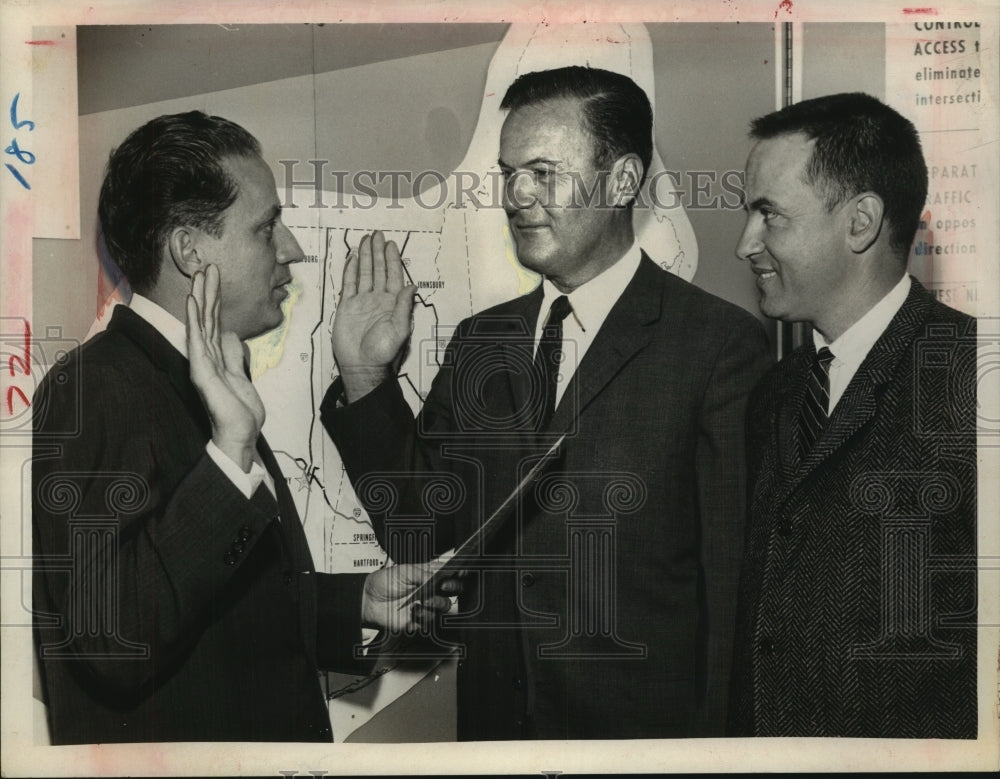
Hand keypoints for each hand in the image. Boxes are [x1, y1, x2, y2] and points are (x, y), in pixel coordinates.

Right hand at [186, 265, 264, 470]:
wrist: (239, 435)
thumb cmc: (239, 412)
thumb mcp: (241, 376)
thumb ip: (234, 355)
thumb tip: (230, 336)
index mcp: (217, 357)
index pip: (215, 322)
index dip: (215, 299)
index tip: (214, 276)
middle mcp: (207, 357)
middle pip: (207, 318)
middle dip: (208, 291)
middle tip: (207, 265)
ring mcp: (203, 363)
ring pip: (202, 324)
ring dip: (201, 297)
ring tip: (200, 275)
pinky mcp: (203, 371)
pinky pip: (198, 341)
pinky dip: (195, 320)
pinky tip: (193, 302)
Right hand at [331, 231, 416, 401]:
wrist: (361, 365)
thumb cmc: (383, 351)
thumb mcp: (399, 329)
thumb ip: (403, 306)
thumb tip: (412, 284)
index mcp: (391, 302)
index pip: (392, 275)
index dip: (392, 259)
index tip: (391, 244)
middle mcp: (377, 298)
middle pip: (377, 270)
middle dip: (378, 252)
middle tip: (377, 234)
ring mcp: (361, 301)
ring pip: (363, 273)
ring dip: (365, 257)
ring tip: (365, 240)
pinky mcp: (347, 306)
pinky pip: (349, 285)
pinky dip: (350, 271)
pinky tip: (351, 258)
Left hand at [362, 559, 461, 633]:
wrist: (369, 600)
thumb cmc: (385, 581)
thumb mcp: (406, 570)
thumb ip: (425, 573)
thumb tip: (441, 575)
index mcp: (430, 575)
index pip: (450, 574)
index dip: (458, 573)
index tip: (460, 572)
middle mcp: (431, 590)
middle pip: (454, 591)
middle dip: (453, 587)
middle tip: (443, 586)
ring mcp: (426, 606)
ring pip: (444, 606)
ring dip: (435, 603)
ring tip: (422, 600)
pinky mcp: (420, 620)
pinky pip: (430, 621)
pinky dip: (422, 616)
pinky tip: (412, 612)